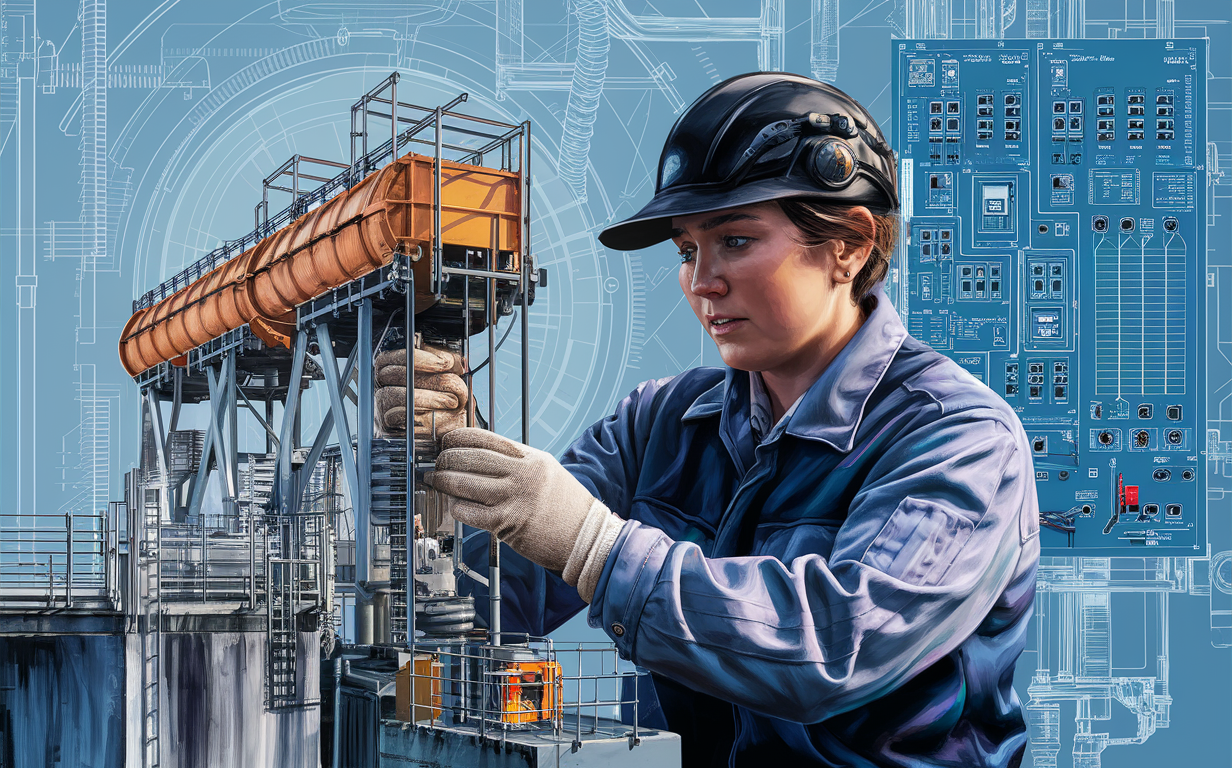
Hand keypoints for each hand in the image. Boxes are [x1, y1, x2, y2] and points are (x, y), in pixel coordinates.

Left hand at [424, 427, 624, 601]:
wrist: (585, 538)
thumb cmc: (565, 506)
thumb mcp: (546, 470)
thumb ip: (517, 462)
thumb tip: (481, 457)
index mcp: (531, 457)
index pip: (484, 438)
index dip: (458, 438)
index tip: (447, 441)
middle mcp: (521, 474)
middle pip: (468, 458)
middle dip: (446, 459)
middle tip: (437, 464)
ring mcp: (512, 498)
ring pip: (463, 483)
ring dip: (443, 481)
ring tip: (436, 481)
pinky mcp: (505, 524)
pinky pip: (468, 511)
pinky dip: (455, 507)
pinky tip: (453, 506)